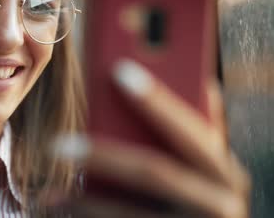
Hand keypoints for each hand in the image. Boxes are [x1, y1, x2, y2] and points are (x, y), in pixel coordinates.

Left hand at [50, 59, 250, 217]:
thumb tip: (196, 84)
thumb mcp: (208, 172)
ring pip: (129, 211)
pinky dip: (87, 213)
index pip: (189, 132)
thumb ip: (198, 136)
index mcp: (225, 173)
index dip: (156, 102)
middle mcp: (219, 205)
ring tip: (48, 190)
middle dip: (102, 156)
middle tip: (57, 144)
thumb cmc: (198, 201)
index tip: (118, 71)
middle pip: (153, 173)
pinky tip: (59, 202)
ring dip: (83, 199)